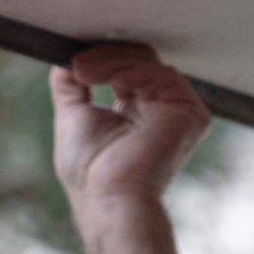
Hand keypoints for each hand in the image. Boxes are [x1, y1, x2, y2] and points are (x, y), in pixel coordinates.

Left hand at [50, 46, 210, 252]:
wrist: (106, 197)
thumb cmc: (89, 174)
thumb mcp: (71, 117)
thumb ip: (70, 86)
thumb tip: (63, 58)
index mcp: (136, 111)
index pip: (126, 67)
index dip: (102, 58)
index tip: (75, 59)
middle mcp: (159, 109)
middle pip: (138, 59)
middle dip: (105, 56)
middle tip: (78, 65)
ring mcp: (176, 111)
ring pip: (147, 62)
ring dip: (111, 63)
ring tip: (84, 73)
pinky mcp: (190, 114)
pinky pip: (163, 75)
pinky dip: (134, 72)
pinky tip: (115, 83)